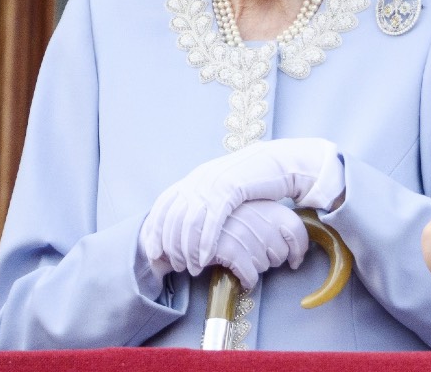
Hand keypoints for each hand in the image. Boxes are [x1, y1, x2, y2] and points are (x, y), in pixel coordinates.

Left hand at [141, 138, 343, 273]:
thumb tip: (188, 220)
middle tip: (175, 265)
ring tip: (192, 267)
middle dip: (170, 246)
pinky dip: (204, 242)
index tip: (153, 252)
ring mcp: (213, 184)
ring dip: (187, 249)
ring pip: (189, 222)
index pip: (163, 205)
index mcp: (194, 178)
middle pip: (172, 217)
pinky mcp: (230, 191)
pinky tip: (204, 258)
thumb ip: (205, 198)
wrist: (277, 162)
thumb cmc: (251, 179)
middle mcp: (199, 180)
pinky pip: (211, 221)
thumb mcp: (222, 186)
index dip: (154, 230)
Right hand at [211, 200, 308, 288]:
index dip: (299, 249)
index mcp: (269, 207)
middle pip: (281, 253)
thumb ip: (273, 223)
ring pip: (264, 266)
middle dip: (271, 260)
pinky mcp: (231, 250)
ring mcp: (245, 234)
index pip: (296, 229)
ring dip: (255, 267)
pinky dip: (247, 280)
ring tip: (241, 257)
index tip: (294, 260)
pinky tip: (239, 274)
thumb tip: (294, 250)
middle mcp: (260, 220)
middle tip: (255, 255)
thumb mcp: (252, 211)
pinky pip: (251, 276)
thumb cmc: (225, 220)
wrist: (191, 223)